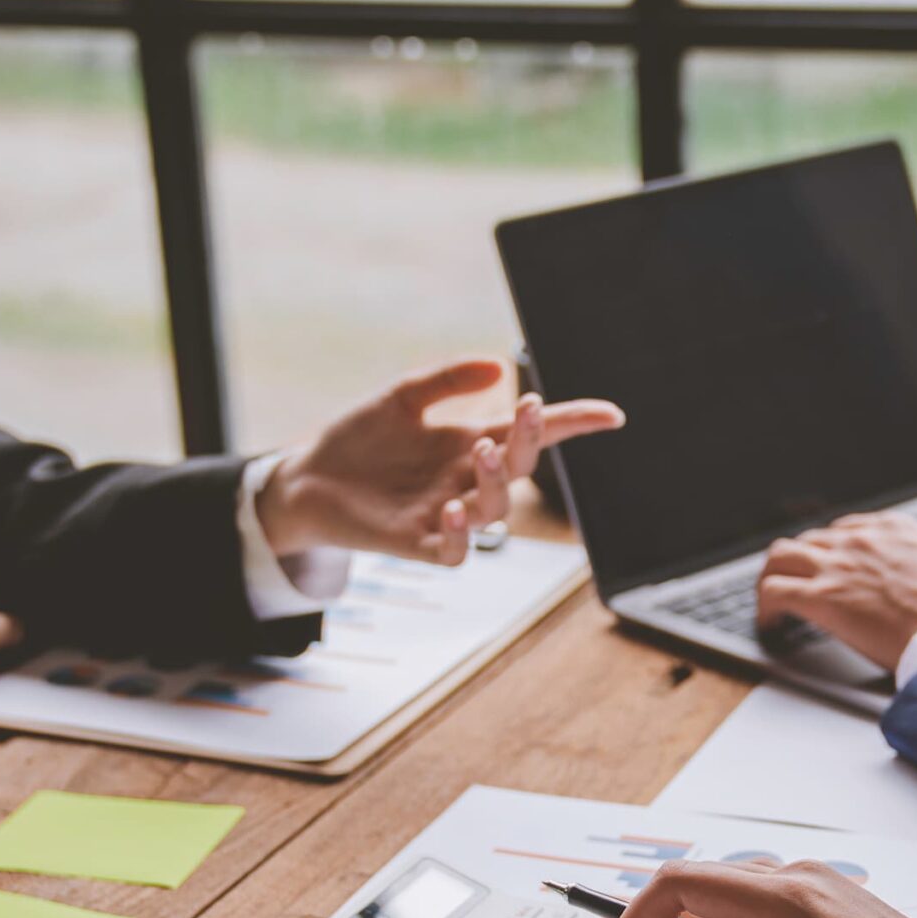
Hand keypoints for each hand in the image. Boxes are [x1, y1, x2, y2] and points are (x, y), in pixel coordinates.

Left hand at [256, 359, 623, 566]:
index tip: (611, 415)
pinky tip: (453, 510)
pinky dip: (460, 536)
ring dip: (496, 480)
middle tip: (528, 410)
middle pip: (520, 469)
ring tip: (482, 450)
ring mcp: (444, 516)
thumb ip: (448, 380)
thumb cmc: (358, 440)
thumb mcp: (402, 396)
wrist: (305, 479)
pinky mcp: (415, 544)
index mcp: (470, 445)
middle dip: (533, 441)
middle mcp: (466, 483)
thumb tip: (499, 364)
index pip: (532, 436)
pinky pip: (452, 552)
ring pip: (493, 510)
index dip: (572, 425)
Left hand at [758, 513, 916, 672]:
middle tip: (798, 585)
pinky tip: (770, 623)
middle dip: (802, 564)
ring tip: (773, 598)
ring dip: (774, 577)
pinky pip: (772, 590)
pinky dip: (764, 607)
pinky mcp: (820, 597)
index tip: (829, 567)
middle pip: (811, 540)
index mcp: (896, 529)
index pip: (846, 529)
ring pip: (781, 557)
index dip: (831, 551)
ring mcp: (837, 565)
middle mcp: (861, 539)